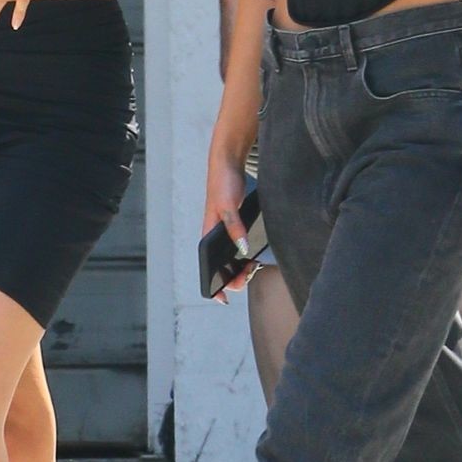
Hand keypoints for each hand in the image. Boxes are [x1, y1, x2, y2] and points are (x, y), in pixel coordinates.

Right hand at [202, 152, 253, 303]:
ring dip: (241, 268)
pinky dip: (246, 256)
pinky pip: (239, 248)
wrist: (228, 164)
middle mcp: (215, 237)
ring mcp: (226, 232)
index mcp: (207, 235)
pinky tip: (255, 258)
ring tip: (253, 267)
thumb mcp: (228, 206)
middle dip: (234, 277)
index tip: (223, 298)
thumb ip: (234, 228)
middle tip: (249, 274)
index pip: (206, 267)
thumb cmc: (222, 183)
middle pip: (222, 267)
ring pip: (232, 259)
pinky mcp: (236, 226)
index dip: (213, 285)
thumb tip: (243, 249)